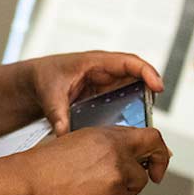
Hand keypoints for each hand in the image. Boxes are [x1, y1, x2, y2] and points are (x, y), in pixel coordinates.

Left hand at [26, 51, 164, 137]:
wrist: (35, 81)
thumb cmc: (45, 76)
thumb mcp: (50, 94)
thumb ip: (58, 114)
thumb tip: (64, 133)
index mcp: (96, 62)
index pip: (129, 62)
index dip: (147, 72)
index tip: (158, 87)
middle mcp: (106, 72)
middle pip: (137, 79)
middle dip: (150, 93)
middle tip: (153, 113)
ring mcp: (107, 85)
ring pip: (133, 93)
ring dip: (141, 107)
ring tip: (146, 126)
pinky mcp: (105, 98)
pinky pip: (123, 104)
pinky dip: (130, 115)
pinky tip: (130, 132)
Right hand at [28, 126, 170, 194]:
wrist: (31, 183)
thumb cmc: (44, 169)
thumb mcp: (76, 147)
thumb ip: (101, 151)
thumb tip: (117, 163)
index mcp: (104, 134)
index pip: (146, 134)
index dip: (157, 148)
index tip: (156, 160)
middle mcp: (114, 146)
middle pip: (154, 150)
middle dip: (158, 165)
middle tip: (153, 177)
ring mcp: (116, 167)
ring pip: (138, 182)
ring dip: (126, 192)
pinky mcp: (113, 188)